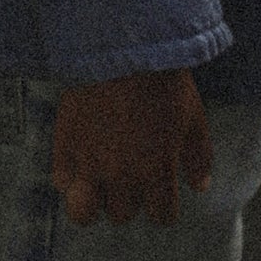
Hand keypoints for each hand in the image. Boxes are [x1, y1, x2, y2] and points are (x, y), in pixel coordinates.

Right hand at [51, 67, 211, 227]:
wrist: (121, 43)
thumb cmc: (163, 79)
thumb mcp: (192, 117)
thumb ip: (198, 157)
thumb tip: (200, 187)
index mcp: (157, 172)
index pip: (161, 217)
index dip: (163, 206)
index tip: (160, 191)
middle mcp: (122, 176)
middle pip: (122, 214)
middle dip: (129, 198)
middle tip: (130, 173)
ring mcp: (89, 163)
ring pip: (84, 212)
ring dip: (95, 199)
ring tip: (99, 181)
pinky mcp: (64, 145)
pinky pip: (60, 180)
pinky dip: (69, 175)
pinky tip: (80, 158)